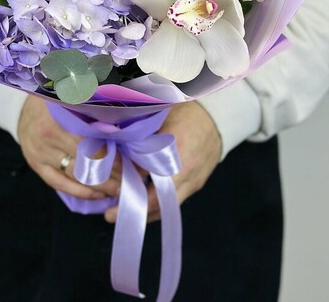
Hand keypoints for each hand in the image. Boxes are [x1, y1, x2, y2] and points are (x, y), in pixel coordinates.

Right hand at [18, 95, 120, 200]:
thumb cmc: (55, 101)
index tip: (131, 164)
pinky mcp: (36, 165)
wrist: (22, 108)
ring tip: (117, 190)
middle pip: (86, 160)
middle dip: (111, 174)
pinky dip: (80, 192)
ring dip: (99, 186)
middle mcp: (48, 134)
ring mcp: (40, 152)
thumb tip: (123, 127)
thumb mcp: (73, 97)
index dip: (114, 155)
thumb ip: (93, 109)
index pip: (93, 142)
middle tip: (129, 180)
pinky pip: (60, 184)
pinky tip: (97, 195)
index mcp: (60, 115)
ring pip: (75, 176)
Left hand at [104, 102, 221, 222]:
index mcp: (176, 157)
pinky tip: (142, 203)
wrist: (218, 117)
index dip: (129, 195)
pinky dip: (158, 205)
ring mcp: (193, 182)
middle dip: (134, 211)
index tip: (110, 199)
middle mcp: (186, 175)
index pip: (151, 186)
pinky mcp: (195, 184)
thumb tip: (122, 164)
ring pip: (166, 208)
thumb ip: (143, 144)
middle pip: (158, 204)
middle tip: (110, 215)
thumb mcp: (160, 123)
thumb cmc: (186, 113)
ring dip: (145, 211)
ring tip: (122, 211)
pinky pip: (175, 201)